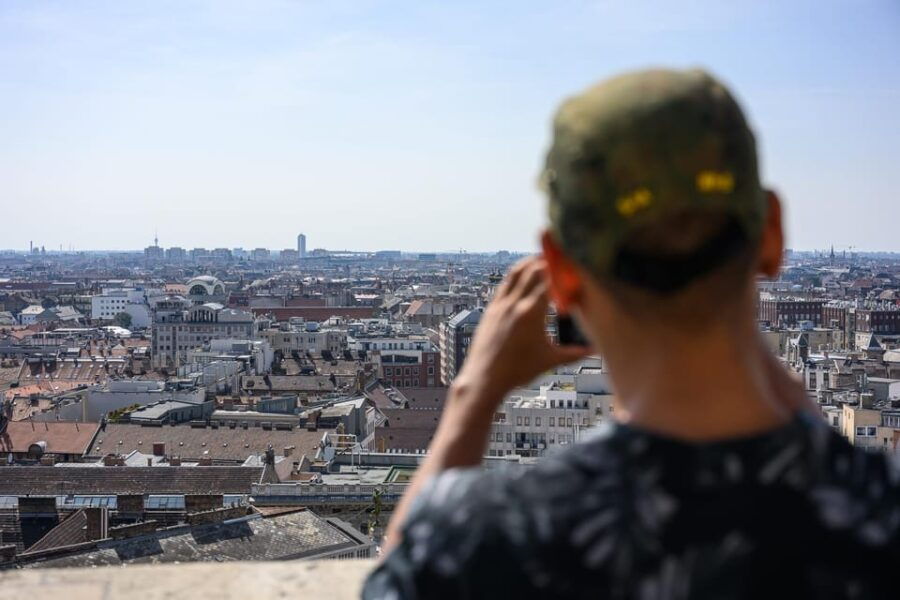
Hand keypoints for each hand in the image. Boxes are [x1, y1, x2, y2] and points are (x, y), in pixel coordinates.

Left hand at [452, 256, 590, 411]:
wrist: (484, 378)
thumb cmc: (517, 371)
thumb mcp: (549, 361)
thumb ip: (574, 353)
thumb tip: (594, 350)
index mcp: (531, 314)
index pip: (550, 281)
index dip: (563, 270)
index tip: (573, 264)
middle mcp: (515, 304)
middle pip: (533, 270)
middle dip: (548, 260)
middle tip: (561, 256)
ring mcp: (501, 305)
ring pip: (516, 272)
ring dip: (530, 262)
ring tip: (542, 258)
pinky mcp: (491, 309)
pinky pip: (505, 283)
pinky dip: (516, 274)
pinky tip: (523, 275)